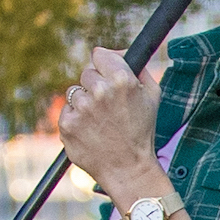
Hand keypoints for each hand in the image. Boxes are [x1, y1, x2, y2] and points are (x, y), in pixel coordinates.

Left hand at [60, 45, 168, 189]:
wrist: (128, 169)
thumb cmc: (142, 132)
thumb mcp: (152, 96)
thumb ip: (138, 68)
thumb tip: (120, 50)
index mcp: (121, 79)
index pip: (100, 54)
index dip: (104, 65)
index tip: (106, 74)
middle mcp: (99, 91)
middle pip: (86, 73)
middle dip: (95, 85)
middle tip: (107, 106)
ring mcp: (81, 108)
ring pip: (75, 92)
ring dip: (85, 103)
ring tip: (101, 122)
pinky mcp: (67, 124)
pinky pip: (67, 111)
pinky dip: (76, 119)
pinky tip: (91, 131)